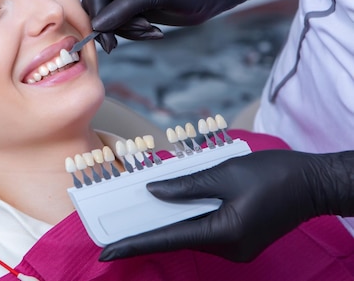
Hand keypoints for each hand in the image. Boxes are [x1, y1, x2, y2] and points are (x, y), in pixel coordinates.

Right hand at [82, 0, 266, 52]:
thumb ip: (124, 8)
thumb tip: (97, 24)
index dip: (98, 15)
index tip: (105, 36)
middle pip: (98, 7)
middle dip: (114, 25)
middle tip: (127, 39)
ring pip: (108, 20)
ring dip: (127, 31)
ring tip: (151, 31)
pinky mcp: (131, 7)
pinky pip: (121, 26)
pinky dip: (134, 34)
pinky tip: (154, 32)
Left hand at [98, 149, 353, 262]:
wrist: (315, 183)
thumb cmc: (275, 174)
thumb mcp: (225, 172)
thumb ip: (187, 185)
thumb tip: (154, 190)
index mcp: (226, 232)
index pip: (169, 240)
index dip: (135, 244)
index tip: (108, 251)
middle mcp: (230, 248)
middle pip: (178, 238)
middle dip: (148, 229)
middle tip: (116, 222)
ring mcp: (237, 248)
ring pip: (192, 233)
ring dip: (169, 221)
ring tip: (141, 207)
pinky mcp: (241, 241)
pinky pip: (206, 231)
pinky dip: (188, 219)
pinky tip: (174, 205)